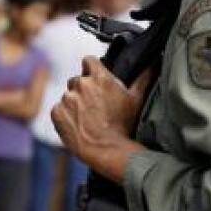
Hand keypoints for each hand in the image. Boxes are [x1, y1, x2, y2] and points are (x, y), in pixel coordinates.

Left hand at [51, 56, 150, 181]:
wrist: (106, 150)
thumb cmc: (123, 125)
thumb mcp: (136, 99)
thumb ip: (143, 77)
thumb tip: (155, 62)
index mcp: (99, 77)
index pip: (89, 60)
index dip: (92, 68)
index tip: (95, 77)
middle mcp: (80, 84)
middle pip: (78, 80)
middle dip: (84, 89)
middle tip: (95, 104)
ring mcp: (67, 98)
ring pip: (68, 95)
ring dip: (74, 103)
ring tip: (87, 118)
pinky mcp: (56, 112)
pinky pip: (58, 109)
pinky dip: (65, 115)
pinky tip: (77, 124)